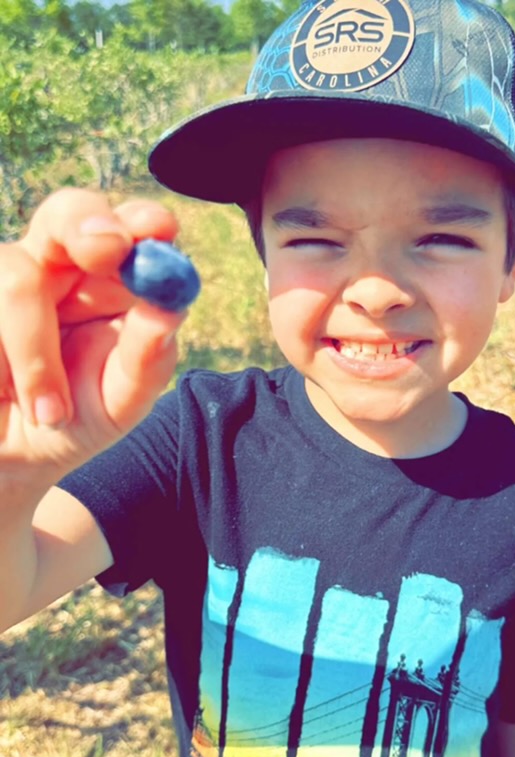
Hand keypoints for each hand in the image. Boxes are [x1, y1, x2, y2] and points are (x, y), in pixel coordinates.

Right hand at [0, 188, 184, 493]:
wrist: (11, 459)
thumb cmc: (75, 422)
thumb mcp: (120, 403)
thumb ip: (148, 359)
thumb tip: (171, 309)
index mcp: (109, 283)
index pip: (128, 229)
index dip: (140, 222)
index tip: (157, 229)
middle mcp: (58, 265)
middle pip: (66, 213)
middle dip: (87, 226)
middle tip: (107, 250)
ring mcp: (6, 276)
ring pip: (17, 275)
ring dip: (35, 353)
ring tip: (50, 412)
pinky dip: (2, 368)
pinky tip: (4, 395)